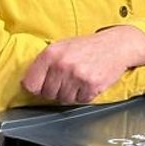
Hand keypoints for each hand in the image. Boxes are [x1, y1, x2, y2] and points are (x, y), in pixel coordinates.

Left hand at [22, 26, 144, 103]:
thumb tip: (28, 84)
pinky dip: (85, 95)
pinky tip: (89, 82)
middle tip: (68, 79)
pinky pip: (80, 100)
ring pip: (64, 99)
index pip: (30, 84)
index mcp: (50, 53)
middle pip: (48, 94)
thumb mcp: (62, 47)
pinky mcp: (91, 85)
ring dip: (72, 94)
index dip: (37, 87)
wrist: (116, 45)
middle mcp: (61, 64)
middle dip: (57, 90)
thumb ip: (45, 63)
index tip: (43, 86)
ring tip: (79, 79)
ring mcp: (76, 75)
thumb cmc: (88, 47)